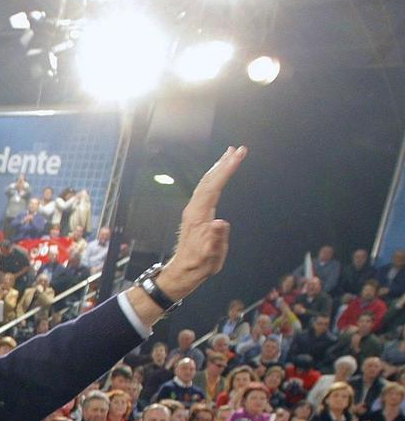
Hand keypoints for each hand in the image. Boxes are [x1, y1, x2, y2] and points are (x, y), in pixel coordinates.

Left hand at [156, 146, 246, 301]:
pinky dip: (214, 178)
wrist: (183, 272)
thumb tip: (220, 223)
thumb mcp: (210, 256)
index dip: (226, 170)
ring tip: (229, 154)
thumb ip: (215, 240)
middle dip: (223, 163)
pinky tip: (219, 175)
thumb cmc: (198, 265)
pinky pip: (206, 190)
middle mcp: (194, 209)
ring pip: (206, 184)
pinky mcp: (196, 214)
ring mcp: (194, 211)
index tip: (238, 155)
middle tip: (238, 148)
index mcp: (198, 216)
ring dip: (218, 168)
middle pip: (209, 181)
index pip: (214, 187)